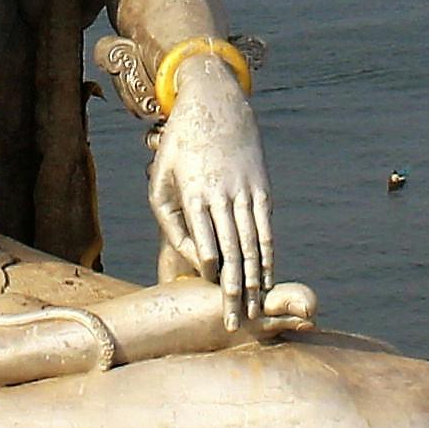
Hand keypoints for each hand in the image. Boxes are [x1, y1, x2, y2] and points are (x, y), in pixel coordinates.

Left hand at [145, 50, 276, 322]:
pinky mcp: (262, 190)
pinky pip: (266, 231)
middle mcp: (223, 195)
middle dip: (234, 291)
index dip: (210, 274)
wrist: (215, 103)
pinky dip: (268, 258)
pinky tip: (268, 280)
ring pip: (252, 246)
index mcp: (195, 194)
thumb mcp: (160, 180)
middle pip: (232, 253)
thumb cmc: (179, 148)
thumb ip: (170, 222)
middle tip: (234, 324)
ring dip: (254, 281)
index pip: (206, 245)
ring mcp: (246, 192)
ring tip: (254, 311)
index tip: (211, 297)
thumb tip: (192, 259)